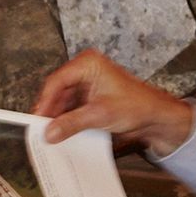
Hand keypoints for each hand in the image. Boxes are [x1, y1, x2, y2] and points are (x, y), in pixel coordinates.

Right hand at [34, 49, 194, 157]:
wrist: (157, 116)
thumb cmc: (137, 106)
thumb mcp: (100, 115)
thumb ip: (72, 123)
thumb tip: (50, 132)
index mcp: (88, 64)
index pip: (57, 81)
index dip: (45, 101)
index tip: (38, 119)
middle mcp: (85, 69)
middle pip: (58, 90)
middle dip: (52, 110)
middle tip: (43, 129)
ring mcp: (88, 82)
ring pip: (64, 100)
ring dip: (59, 116)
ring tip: (52, 132)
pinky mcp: (90, 95)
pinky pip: (73, 105)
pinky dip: (68, 118)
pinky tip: (64, 130)